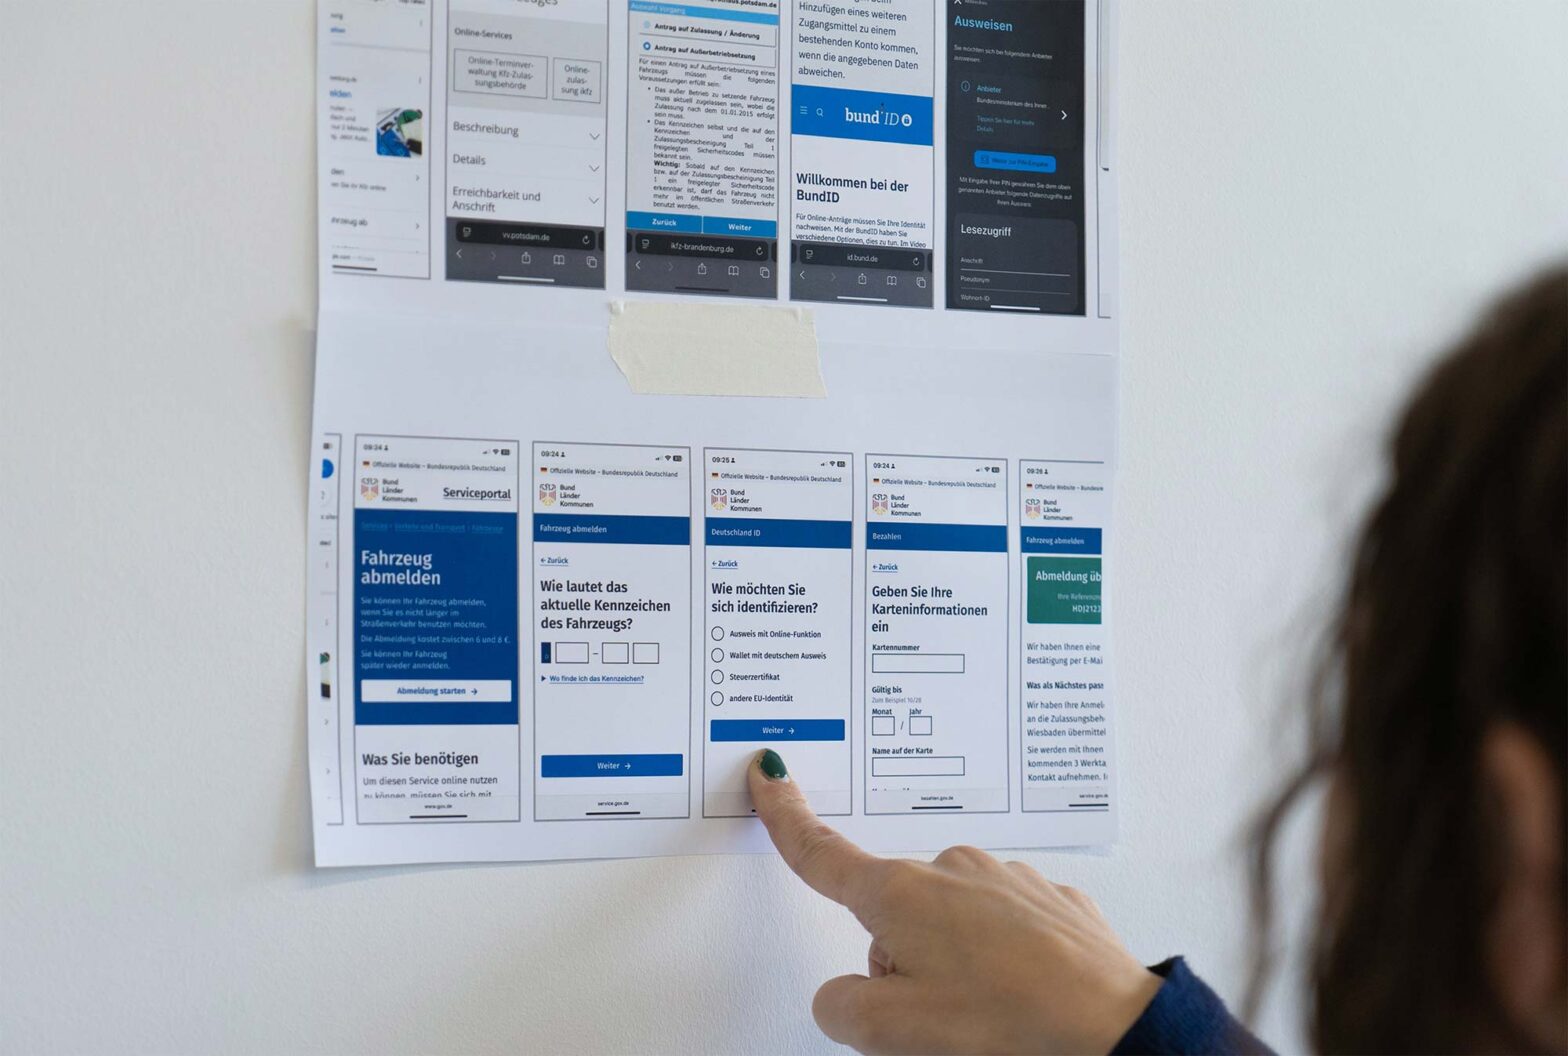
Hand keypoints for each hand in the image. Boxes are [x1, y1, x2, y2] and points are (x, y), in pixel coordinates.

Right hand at [748, 750, 1161, 1054]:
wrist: (1113, 1028)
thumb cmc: (1011, 1021)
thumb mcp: (894, 1032)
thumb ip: (843, 1007)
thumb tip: (847, 996)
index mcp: (900, 894)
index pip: (822, 853)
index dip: (786, 817)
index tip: (770, 774)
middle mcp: (951, 870)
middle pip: (892, 918)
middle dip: (901, 964)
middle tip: (939, 1017)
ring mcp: (1005, 880)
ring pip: (950, 927)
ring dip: (957, 967)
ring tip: (992, 1015)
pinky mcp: (1048, 900)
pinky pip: (1003, 932)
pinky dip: (1005, 964)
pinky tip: (1025, 998)